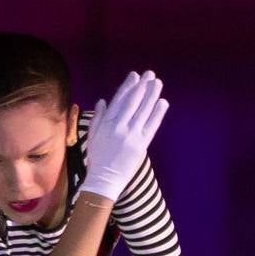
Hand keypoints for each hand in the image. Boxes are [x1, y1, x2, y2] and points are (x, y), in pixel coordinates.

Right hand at [80, 70, 168, 202]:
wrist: (103, 180)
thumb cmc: (96, 159)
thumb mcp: (91, 136)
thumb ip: (97, 118)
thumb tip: (103, 100)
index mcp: (105, 124)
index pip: (118, 100)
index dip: (128, 86)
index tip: (135, 76)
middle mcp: (118, 127)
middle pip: (133, 102)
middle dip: (142, 86)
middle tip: (150, 74)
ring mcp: (131, 136)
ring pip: (143, 110)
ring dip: (152, 95)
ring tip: (158, 83)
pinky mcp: (141, 145)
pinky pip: (151, 126)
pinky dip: (158, 113)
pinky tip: (162, 102)